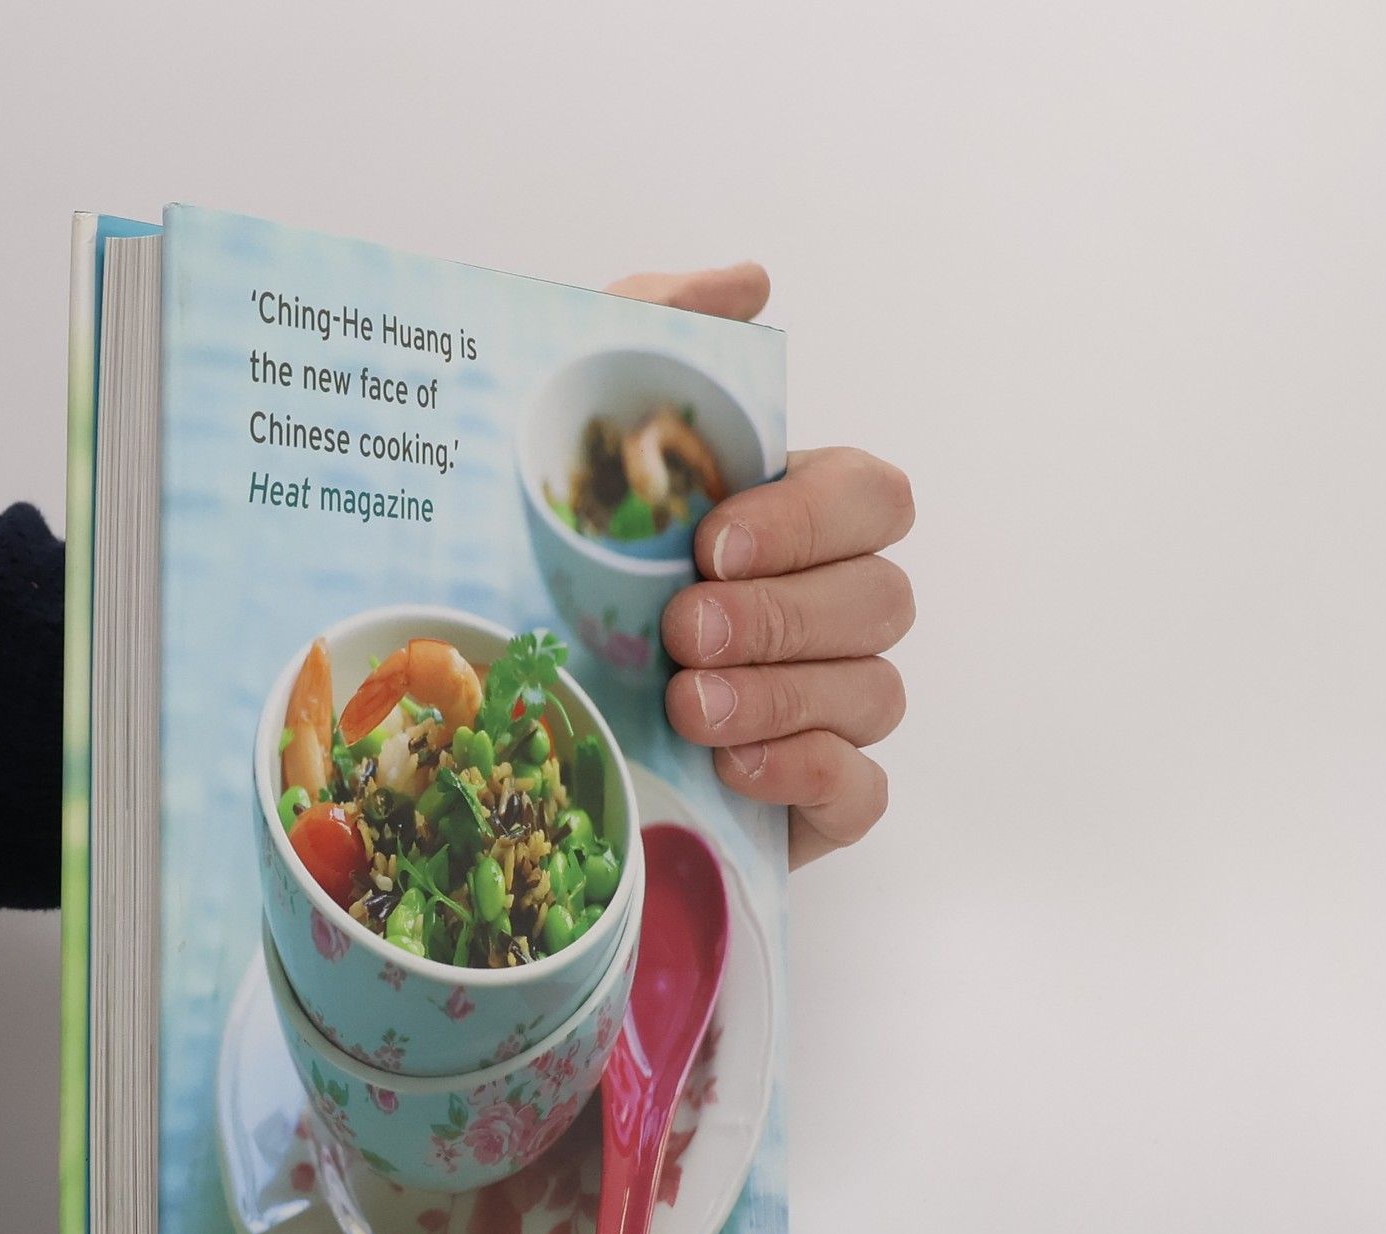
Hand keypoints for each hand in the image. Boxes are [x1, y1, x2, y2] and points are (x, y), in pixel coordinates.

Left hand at [608, 265, 915, 866]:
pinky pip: (863, 789)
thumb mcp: (578, 442)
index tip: (710, 542)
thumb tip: (751, 281)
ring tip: (686, 706)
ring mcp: (830, 709)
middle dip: (782, 615)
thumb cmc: (559, 577)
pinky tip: (735, 769)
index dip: (810, 521)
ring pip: (875, 692)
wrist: (502, 731)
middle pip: (883, 599)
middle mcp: (828, 613)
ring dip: (781, 696)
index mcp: (793, 526)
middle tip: (682, 632)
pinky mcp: (816, 801)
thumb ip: (659, 337)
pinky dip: (810, 774)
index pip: (874, 499)